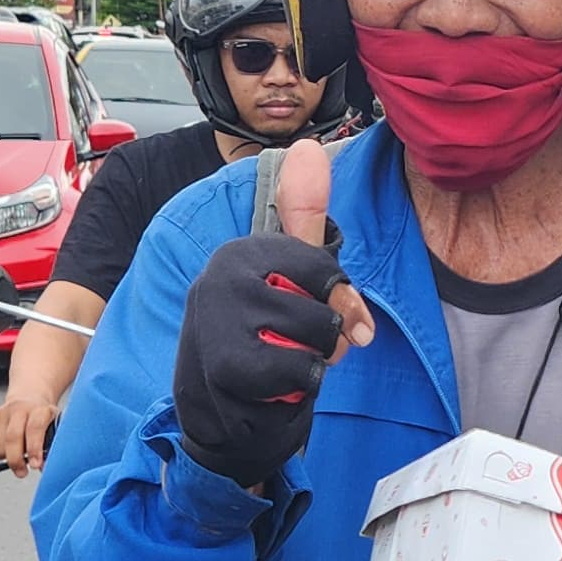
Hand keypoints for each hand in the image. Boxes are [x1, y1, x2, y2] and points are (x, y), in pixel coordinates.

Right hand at [0, 396, 61, 479]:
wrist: (30, 398)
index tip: (35, 465)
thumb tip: (44, 467)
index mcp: (39, 410)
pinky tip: (4, 452)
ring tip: (16, 457)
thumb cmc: (42, 417)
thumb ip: (51, 447)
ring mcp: (2, 412)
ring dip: (7, 458)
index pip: (34, 429)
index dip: (34, 449)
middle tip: (22, 472)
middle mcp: (19, 408)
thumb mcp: (53, 428)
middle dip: (17, 460)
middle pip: (13, 437)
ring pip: (0, 444)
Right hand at [172, 143, 371, 490]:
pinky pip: (301, 372)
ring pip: (316, 339)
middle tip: (299, 349)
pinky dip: (299, 389)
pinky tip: (272, 388)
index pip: (326, 268)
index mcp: (243, 252)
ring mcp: (219, 319)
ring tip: (283, 366)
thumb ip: (306, 221)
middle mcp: (223, 276)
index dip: (343, 301)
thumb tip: (309, 148)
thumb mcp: (289, 278)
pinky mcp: (225, 364)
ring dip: (313, 365)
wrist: (217, 412)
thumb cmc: (261, 340)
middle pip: (326, 307)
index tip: (336, 318)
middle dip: (330, 340)